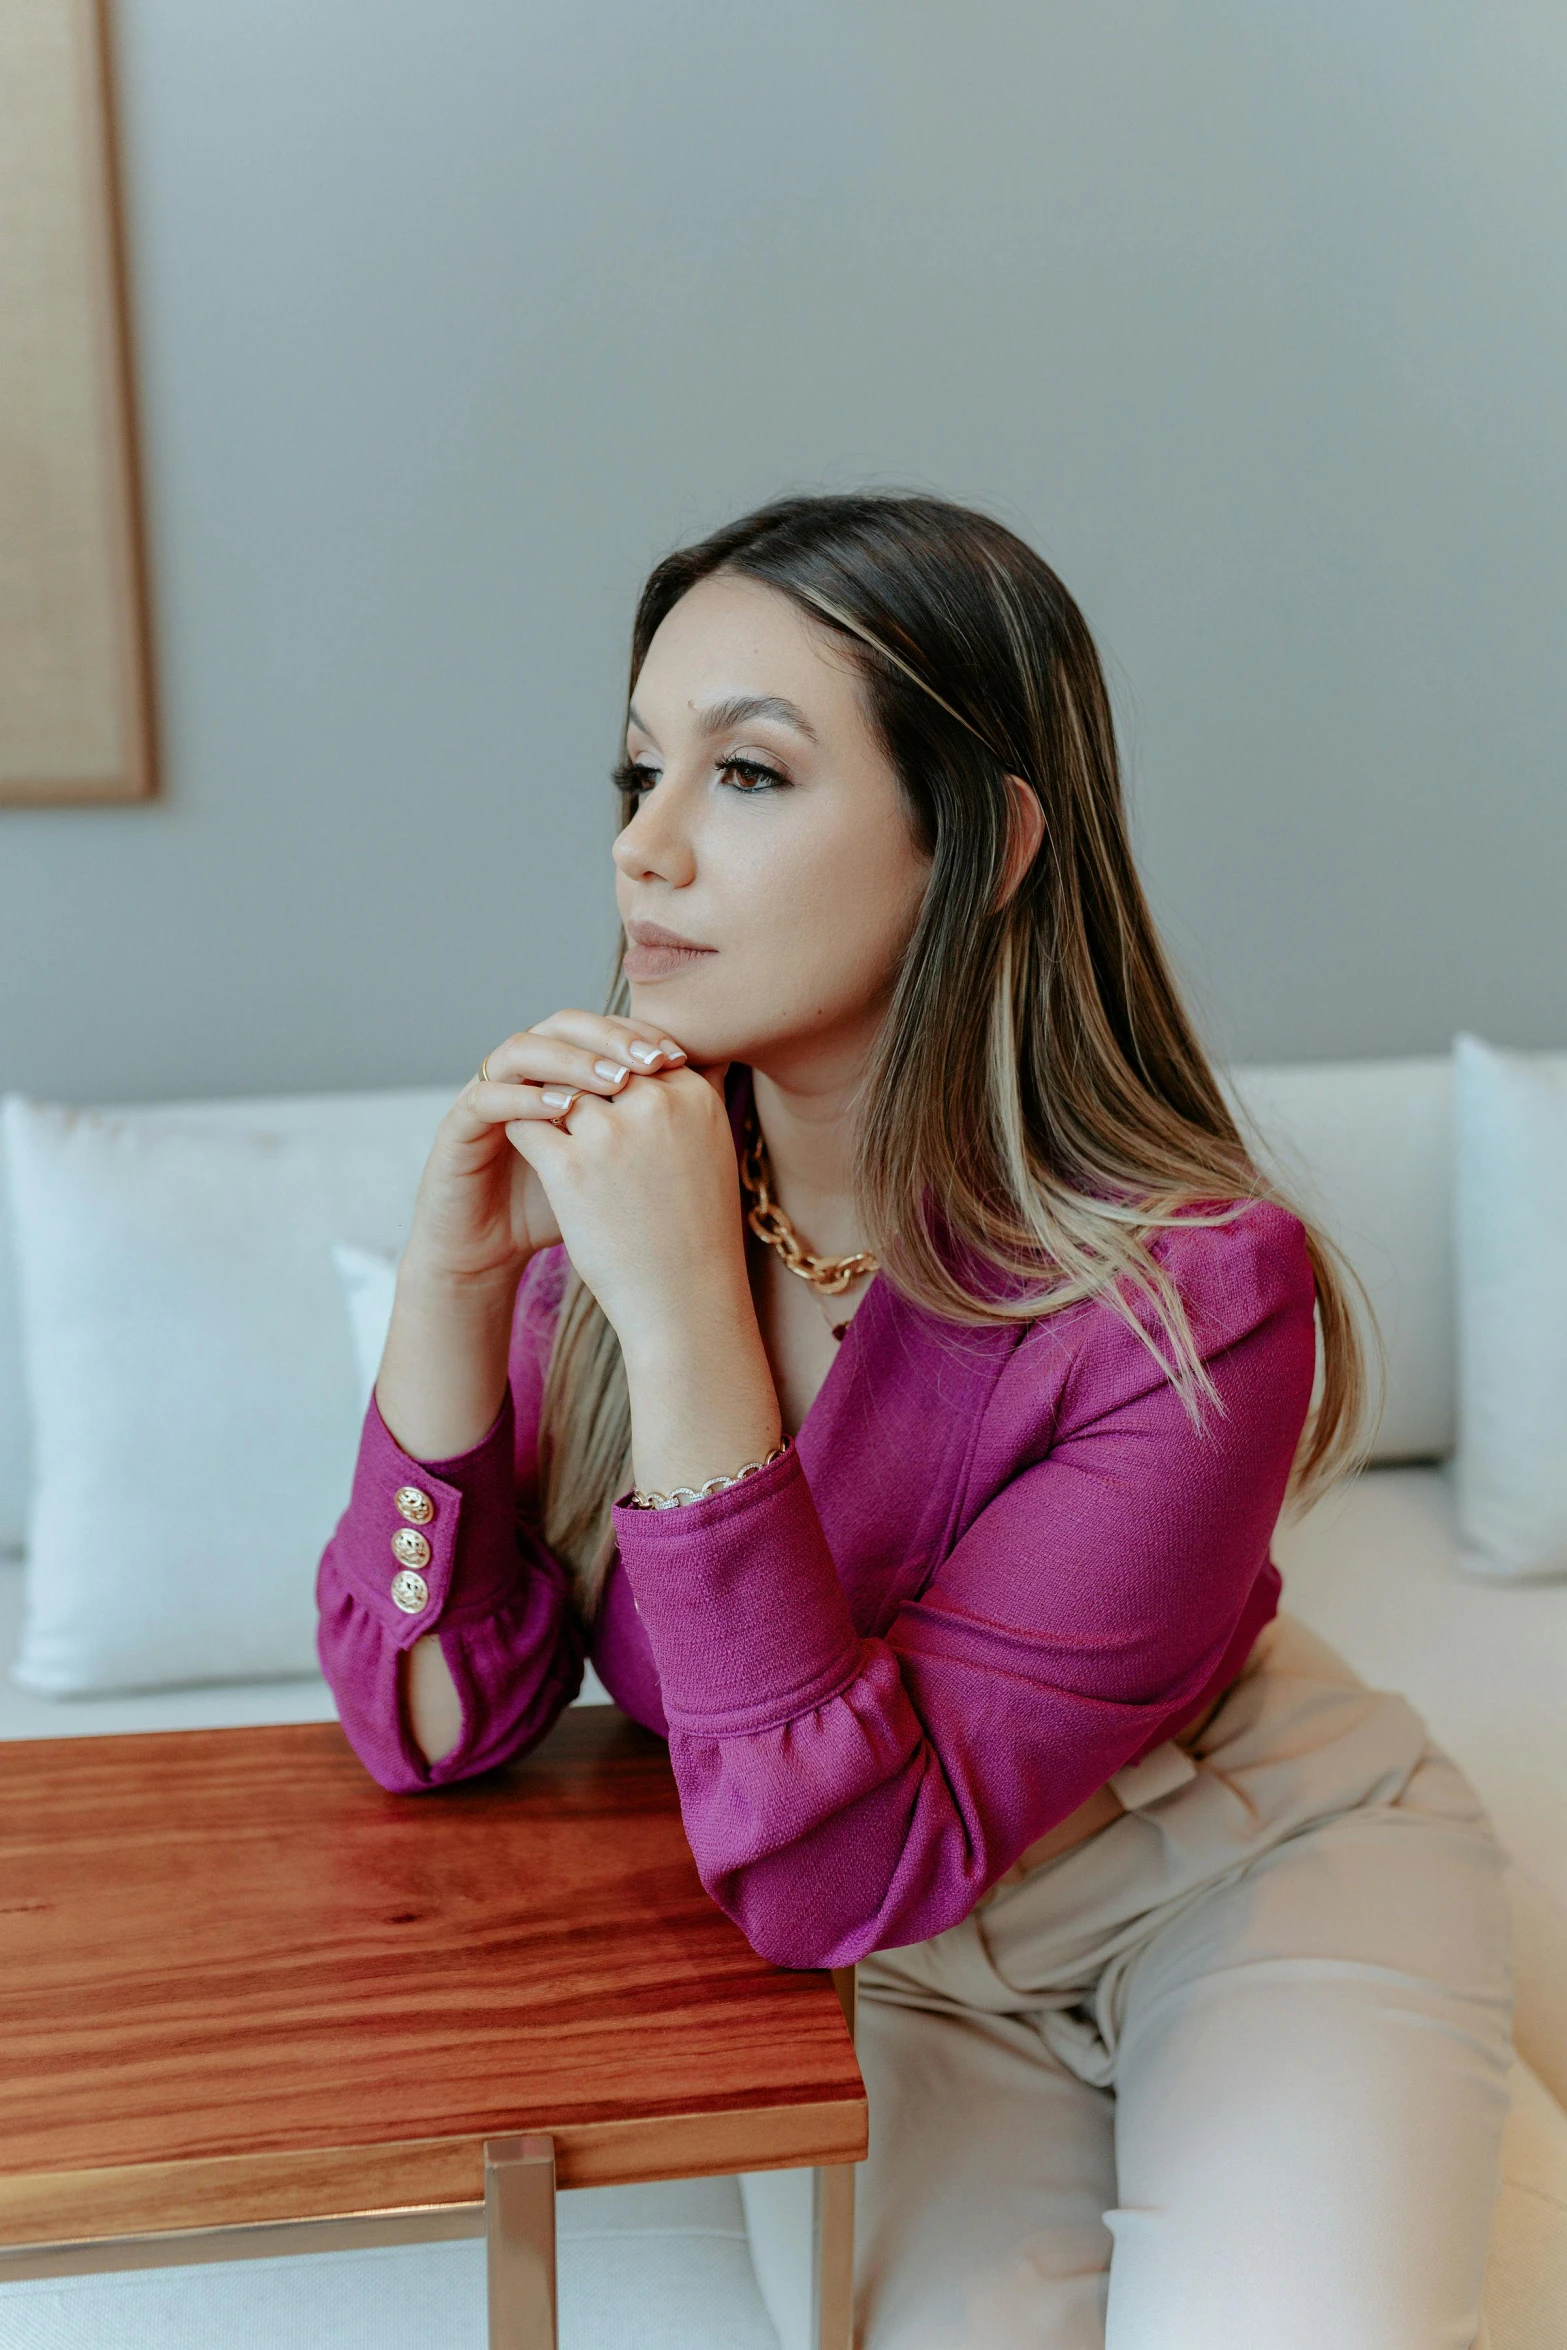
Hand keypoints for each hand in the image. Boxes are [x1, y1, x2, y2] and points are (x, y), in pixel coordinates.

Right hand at [400, 1011, 689, 1290]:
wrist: (492, 1251)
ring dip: (571, 1060)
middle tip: (652, 1060)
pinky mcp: (458, 1124)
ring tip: (614, 1083)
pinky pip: (487, 1094)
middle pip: (565, 1024)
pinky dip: (524, 1097)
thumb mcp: (618, 1168)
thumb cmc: (561, 1210)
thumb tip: (719, 1093)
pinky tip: (563, 1110)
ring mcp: (487, 1090)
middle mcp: (523, 1072)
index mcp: (559, 1073)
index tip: (680, 1057)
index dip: (639, 1036)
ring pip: (524, 1047)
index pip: (600, 1029)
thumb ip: (653, 1128)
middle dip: (611, 1038)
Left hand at [503, 1061, 743, 1352]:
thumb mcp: (713, 1149)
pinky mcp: (570, 1167)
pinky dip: (522, 1130)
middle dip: (578, 1075)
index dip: (615, 1064)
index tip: (602, 1085)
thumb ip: (692, 1098)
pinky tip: (526, 1148)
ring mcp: (611, 1133)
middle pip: (598, 1062)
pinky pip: (528, 1123)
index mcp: (694, 1095)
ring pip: (558, 1087)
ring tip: (539, 1117)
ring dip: (545, 1100)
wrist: (685, 1299)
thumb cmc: (697, 1229)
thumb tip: (672, 1055)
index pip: (640, 1049)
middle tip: (563, 1095)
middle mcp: (656, 1104)